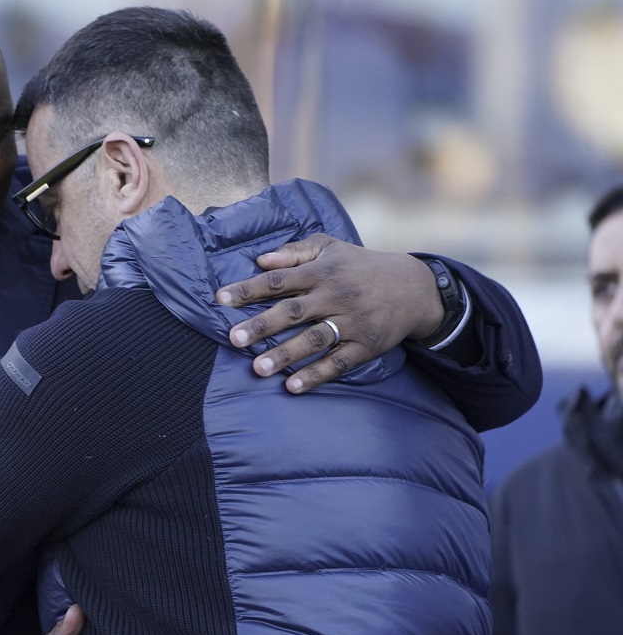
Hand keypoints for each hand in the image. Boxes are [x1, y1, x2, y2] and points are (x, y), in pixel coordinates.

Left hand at [215, 234, 444, 392]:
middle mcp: (335, 296)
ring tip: (257, 368)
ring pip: (314, 340)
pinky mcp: (365, 346)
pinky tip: (293, 386)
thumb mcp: (330, 248)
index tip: (220, 299)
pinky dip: (316, 374)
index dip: (249, 289)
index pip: (279, 280)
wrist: (414, 287)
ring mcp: (351, 323)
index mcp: (322, 272)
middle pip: (293, 312)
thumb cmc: (360, 266)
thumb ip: (295, 252)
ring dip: (285, 355)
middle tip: (233, 338)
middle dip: (261, 325)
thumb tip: (260, 260)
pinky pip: (338, 362)